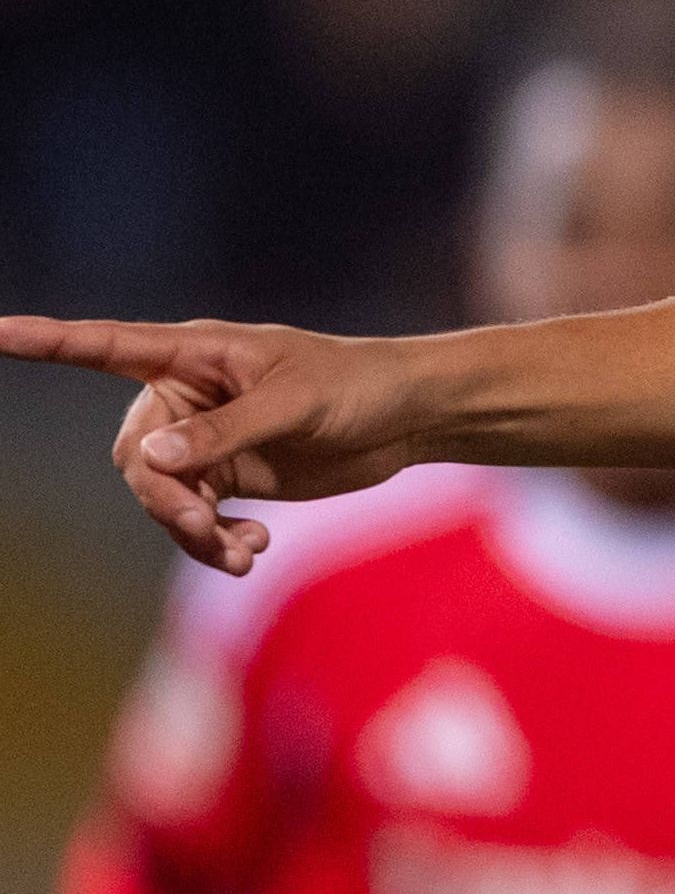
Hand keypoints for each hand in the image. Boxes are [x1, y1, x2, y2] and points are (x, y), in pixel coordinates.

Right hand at [0, 318, 424, 572]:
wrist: (407, 418)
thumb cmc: (355, 385)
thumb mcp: (293, 404)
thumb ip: (222, 431)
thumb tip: (149, 458)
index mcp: (193, 354)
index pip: (104, 345)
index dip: (48, 342)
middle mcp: (185, 396)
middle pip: (133, 456)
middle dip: (162, 497)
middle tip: (205, 525)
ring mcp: (204, 439)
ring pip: (159, 496)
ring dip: (189, 530)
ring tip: (240, 551)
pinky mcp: (228, 477)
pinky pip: (193, 519)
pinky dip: (212, 542)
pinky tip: (249, 550)